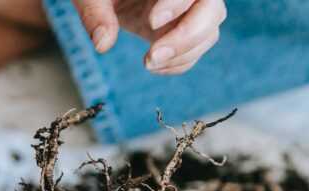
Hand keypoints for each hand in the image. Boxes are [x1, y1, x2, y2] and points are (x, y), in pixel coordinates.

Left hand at [72, 0, 226, 73]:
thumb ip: (95, 14)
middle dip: (187, 37)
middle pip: (213, 10)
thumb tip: (102, 44)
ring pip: (210, 31)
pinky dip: (179, 64)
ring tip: (148, 63)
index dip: (177, 4)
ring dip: (183, 54)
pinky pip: (197, 50)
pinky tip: (153, 66)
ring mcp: (190, 11)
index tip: (151, 23)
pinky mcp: (185, 30)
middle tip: (152, 56)